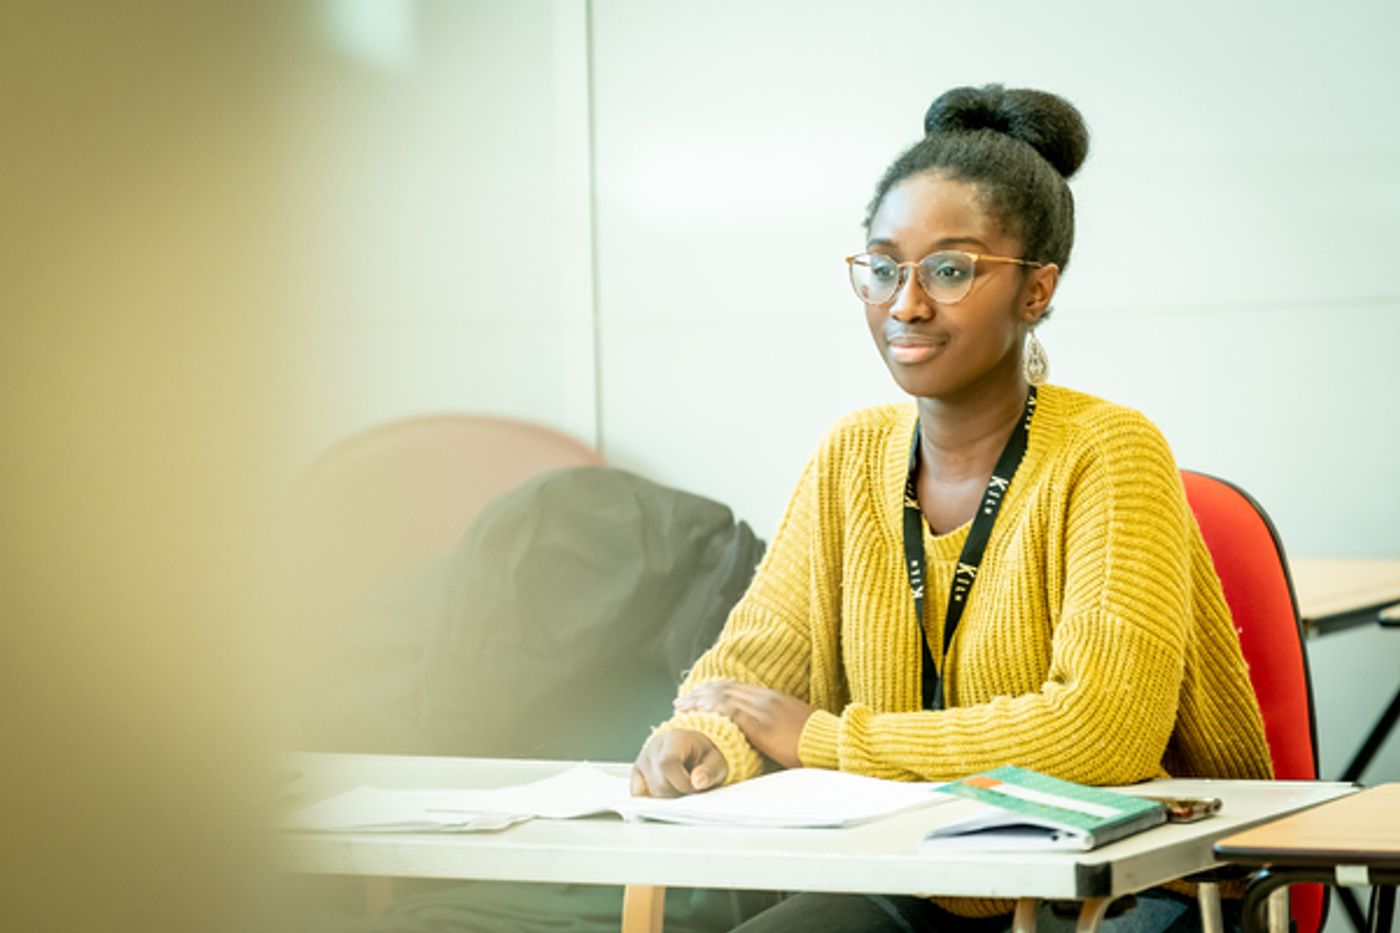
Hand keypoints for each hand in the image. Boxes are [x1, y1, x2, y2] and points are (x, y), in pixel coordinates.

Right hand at [631, 729, 727, 797]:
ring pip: (651, 792)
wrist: (693, 747)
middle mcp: (653, 747)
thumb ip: (710, 771)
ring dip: (668, 798)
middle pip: (659, 783)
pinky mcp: (636, 773)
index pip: (667, 763)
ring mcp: (642, 760)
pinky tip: (666, 796)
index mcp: (674, 738)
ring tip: (681, 788)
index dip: (682, 782)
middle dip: (678, 794)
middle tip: (691, 789)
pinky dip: (653, 800)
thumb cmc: (704, 754)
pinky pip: (639, 794)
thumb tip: (697, 782)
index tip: (695, 788)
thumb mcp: (717, 760)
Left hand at [673, 681, 813, 768]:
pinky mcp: (759, 722)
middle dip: (702, 693)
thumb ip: (779, 727)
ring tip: (682, 705)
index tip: (701, 694)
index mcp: (775, 699)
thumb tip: (769, 735)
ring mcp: (762, 708)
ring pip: (722, 698)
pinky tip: (696, 714)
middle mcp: (766, 698)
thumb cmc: (817, 743)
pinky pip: (727, 712)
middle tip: (684, 698)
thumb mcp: (796, 729)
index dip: (717, 690)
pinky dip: (709, 711)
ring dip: (699, 700)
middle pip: (727, 689)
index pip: (739, 689)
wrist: (830, 743)